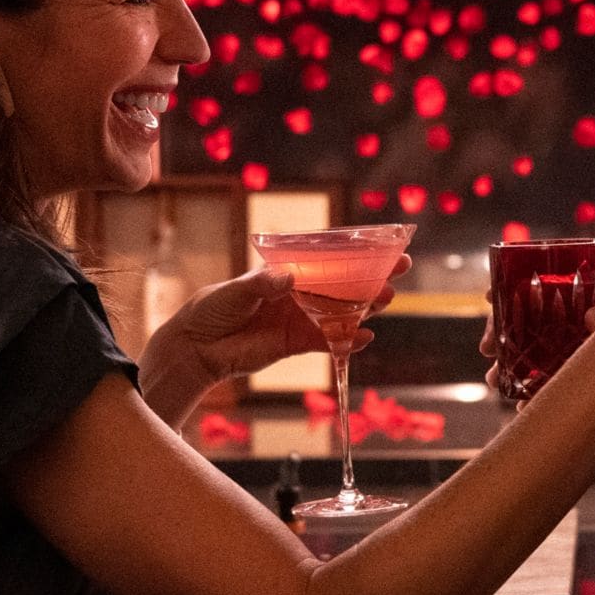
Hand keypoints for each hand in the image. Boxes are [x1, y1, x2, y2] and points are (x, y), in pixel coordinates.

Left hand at [151, 257, 410, 383]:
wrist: (197, 347)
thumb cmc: (213, 308)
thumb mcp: (235, 290)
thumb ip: (263, 284)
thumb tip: (289, 277)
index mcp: (288, 270)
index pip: (328, 258)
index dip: (357, 254)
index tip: (385, 247)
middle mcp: (300, 292)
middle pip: (344, 284)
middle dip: (372, 278)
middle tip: (397, 273)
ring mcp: (301, 318)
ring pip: (342, 311)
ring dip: (366, 307)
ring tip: (386, 301)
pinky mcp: (298, 344)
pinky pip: (329, 341)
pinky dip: (347, 340)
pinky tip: (365, 337)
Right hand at [477, 271, 594, 398]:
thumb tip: (591, 318)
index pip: (556, 281)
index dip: (521, 286)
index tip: (493, 295)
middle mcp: (594, 319)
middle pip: (540, 319)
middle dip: (508, 332)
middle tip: (487, 348)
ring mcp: (594, 350)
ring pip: (545, 353)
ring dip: (516, 366)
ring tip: (497, 382)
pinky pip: (561, 385)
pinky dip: (540, 395)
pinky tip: (522, 406)